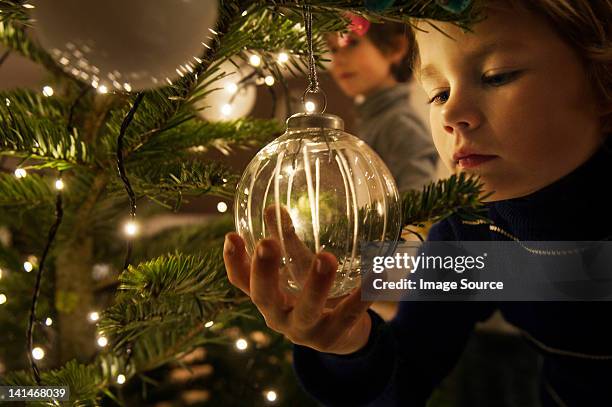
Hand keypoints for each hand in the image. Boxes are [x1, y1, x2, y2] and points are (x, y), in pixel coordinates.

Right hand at [223, 208, 372, 354]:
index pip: (241, 281)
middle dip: (265, 271)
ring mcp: (305, 332)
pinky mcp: (333, 339)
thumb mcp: (296, 268)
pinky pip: (349, 314)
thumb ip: (286, 241)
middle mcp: (278, 317)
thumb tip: (273, 205)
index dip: (234, 260)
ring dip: (315, 285)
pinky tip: (377, 274)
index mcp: (267, 297)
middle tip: (268, 243)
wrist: (340, 336)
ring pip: (307, 311)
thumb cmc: (311, 293)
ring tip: (326, 258)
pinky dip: (362, 295)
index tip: (231, 235)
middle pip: (264, 297)